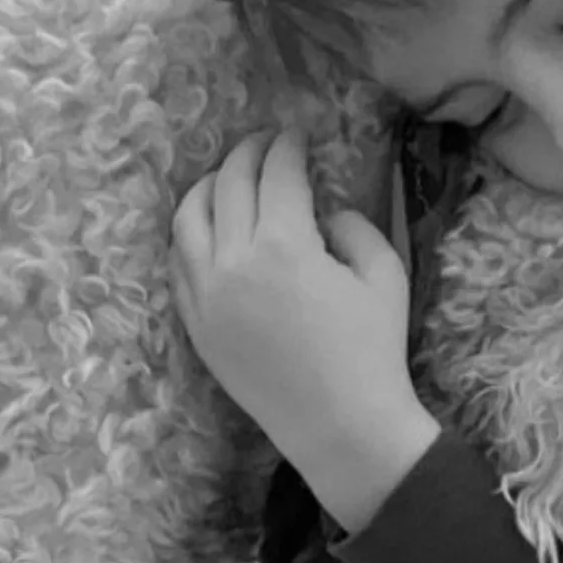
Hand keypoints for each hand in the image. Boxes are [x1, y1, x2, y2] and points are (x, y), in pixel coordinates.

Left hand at [170, 128, 422, 450]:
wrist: (340, 426)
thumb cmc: (372, 350)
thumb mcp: (385, 274)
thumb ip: (354, 227)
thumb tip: (323, 213)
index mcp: (285, 244)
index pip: (277, 174)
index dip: (287, 146)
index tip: (296, 135)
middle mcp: (234, 262)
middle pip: (228, 184)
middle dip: (247, 154)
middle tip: (264, 144)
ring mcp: (206, 295)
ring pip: (188, 219)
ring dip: (208, 187)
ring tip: (227, 179)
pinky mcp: (196, 325)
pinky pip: (177, 265)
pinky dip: (188, 235)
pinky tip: (205, 228)